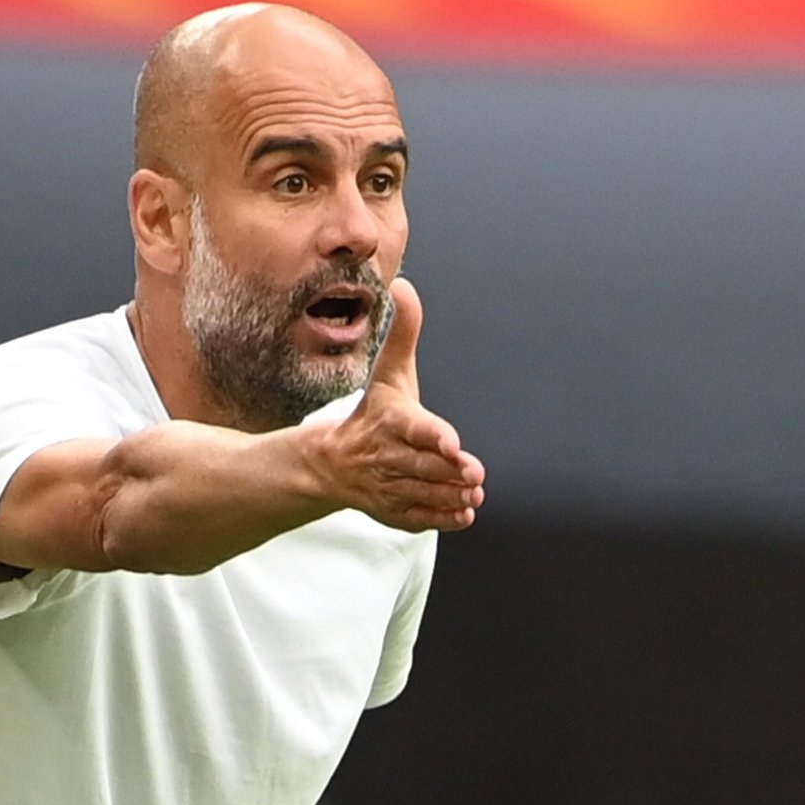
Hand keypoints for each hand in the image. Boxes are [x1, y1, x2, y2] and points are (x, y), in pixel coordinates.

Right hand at [311, 278, 484, 530]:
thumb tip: (405, 285)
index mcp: (389, 421)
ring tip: (473, 492)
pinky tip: (464, 514)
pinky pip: (418, 518)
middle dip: (448, 471)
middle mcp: (387, 455)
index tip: (452, 443)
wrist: (331, 463)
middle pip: (423, 465)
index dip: (433, 436)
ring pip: (424, 493)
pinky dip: (441, 518)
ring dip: (450, 495)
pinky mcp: (393, 510)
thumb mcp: (389, 374)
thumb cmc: (373, 413)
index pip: (412, 428)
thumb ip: (403, 334)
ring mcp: (389, 486)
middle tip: (474, 474)